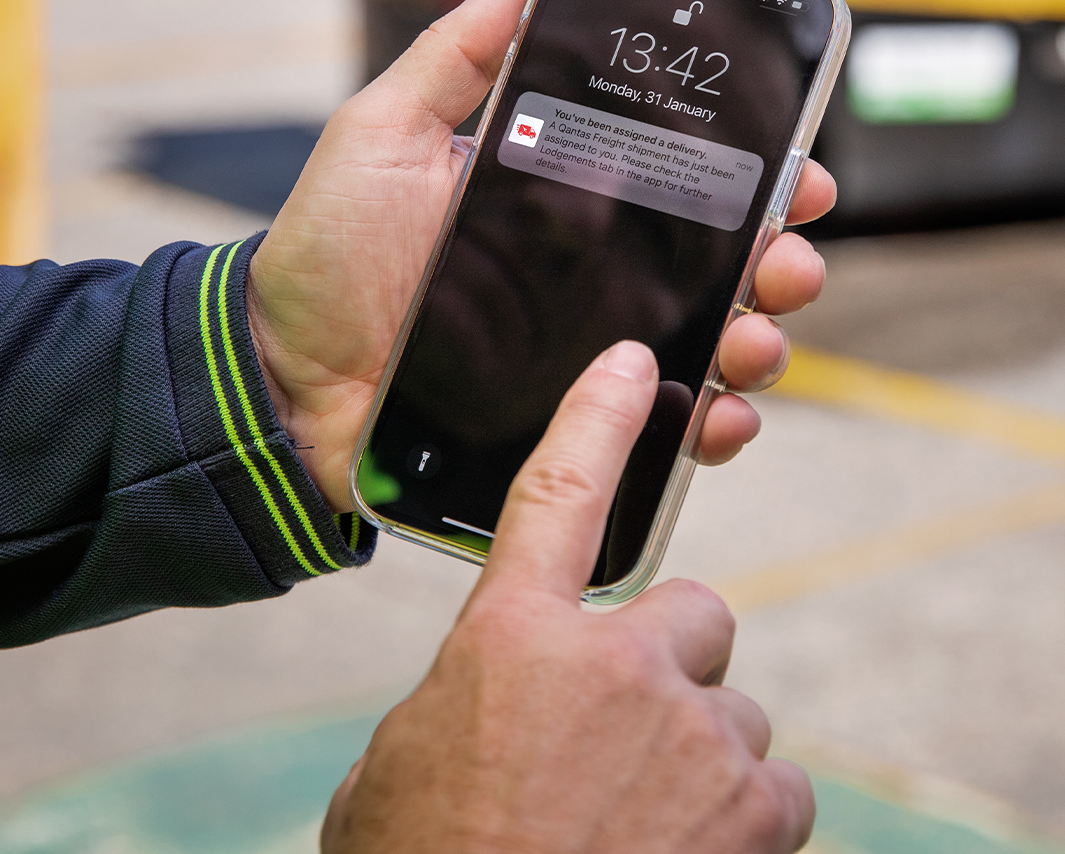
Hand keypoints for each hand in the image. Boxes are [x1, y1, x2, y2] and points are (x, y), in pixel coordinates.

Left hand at [248, 0, 834, 510]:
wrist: (281, 376)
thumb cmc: (324, 256)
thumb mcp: (380, 138)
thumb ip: (452, 59)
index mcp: (554, 207)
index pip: (675, 187)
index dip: (745, 180)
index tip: (791, 175)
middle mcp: (579, 279)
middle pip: (711, 270)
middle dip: (773, 265)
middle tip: (784, 263)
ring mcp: (575, 356)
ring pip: (701, 350)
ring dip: (754, 343)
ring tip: (753, 339)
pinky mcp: (560, 426)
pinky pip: (652, 431)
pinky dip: (703, 426)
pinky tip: (716, 413)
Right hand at [319, 341, 814, 853]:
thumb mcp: (395, 773)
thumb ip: (451, 708)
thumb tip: (480, 708)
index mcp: (508, 642)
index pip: (557, 491)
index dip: (595, 415)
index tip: (627, 365)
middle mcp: (612, 668)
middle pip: (690, 613)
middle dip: (664, 664)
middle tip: (624, 733)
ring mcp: (694, 738)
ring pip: (732, 710)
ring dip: (696, 754)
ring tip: (636, 820)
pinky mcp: (755, 814)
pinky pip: (776, 787)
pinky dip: (741, 819)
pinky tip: (678, 851)